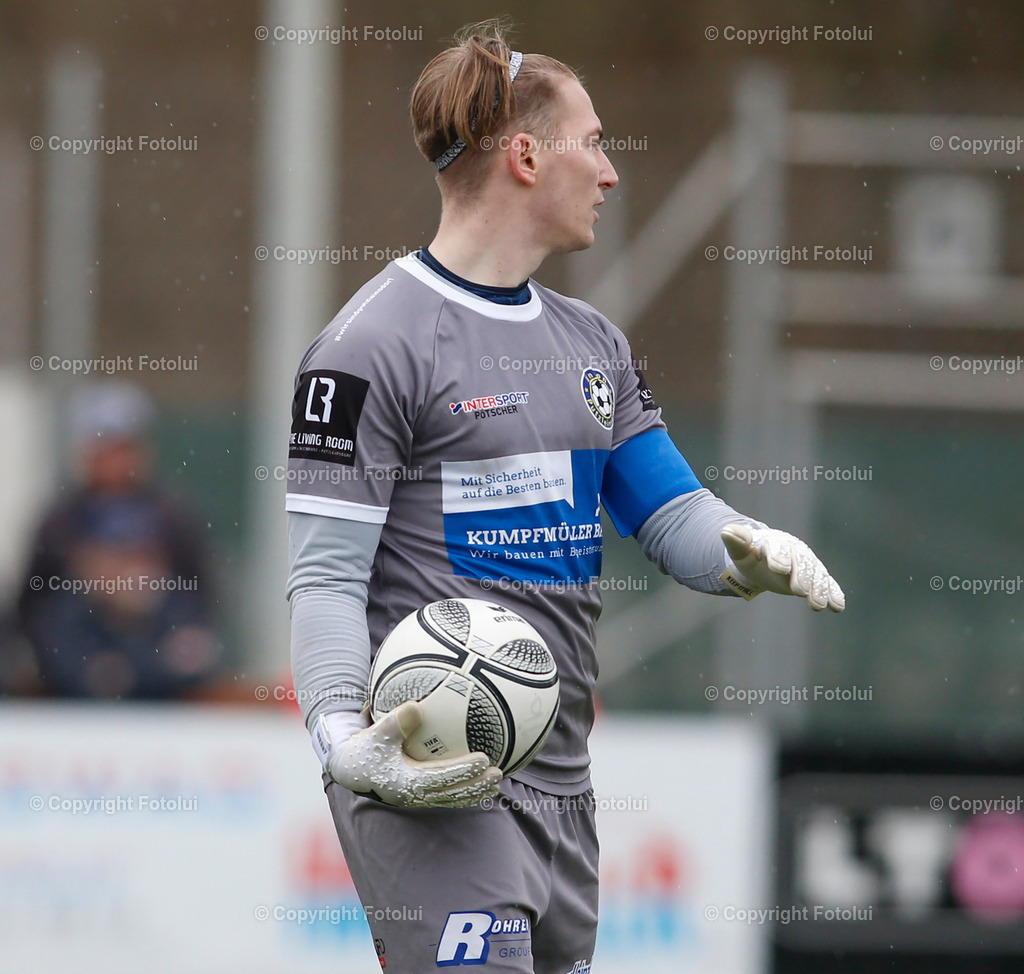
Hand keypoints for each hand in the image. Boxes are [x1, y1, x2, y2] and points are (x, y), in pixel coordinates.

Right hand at [312, 702, 501, 807]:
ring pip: (451, 799)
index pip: (442, 777)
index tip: (484, 759)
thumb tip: (415, 707)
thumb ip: (394, 722)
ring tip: (496, 783)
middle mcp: (414, 795)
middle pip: (452, 794)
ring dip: (474, 792)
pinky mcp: (417, 795)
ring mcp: (417, 798)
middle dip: (476, 785)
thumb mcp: (376, 733)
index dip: (464, 770)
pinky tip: (478, 784)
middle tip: (498, 772)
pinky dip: (463, 792)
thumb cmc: (365, 748)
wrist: (350, 768)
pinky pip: (445, 797)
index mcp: (407, 782)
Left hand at [720, 523, 844, 611]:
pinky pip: (827, 584)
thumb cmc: (752, 555)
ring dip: (819, 589)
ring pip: (817, 574)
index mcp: (775, 542)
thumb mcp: (741, 552)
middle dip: (802, 576)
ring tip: (818, 605)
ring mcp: (808, 564)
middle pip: (802, 562)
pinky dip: (833, 594)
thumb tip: (726, 531)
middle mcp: (795, 551)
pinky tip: (838, 607)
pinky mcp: (816, 577)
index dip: (779, 557)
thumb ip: (736, 542)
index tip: (779, 568)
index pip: (779, 548)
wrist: (766, 559)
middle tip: (800, 591)